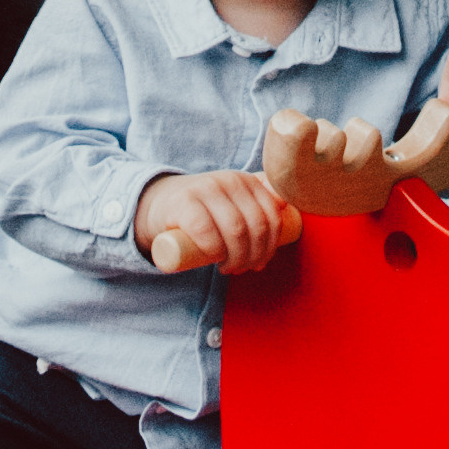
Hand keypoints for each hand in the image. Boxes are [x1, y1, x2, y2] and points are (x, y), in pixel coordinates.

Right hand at [136, 170, 301, 276]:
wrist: (161, 205)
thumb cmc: (205, 210)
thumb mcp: (234, 201)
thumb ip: (259, 200)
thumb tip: (287, 207)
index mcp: (247, 180)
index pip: (272, 216)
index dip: (271, 246)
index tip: (260, 262)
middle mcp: (229, 180)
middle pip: (257, 226)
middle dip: (254, 256)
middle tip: (242, 268)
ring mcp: (206, 189)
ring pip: (236, 230)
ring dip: (237, 258)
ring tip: (229, 267)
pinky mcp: (184, 203)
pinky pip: (207, 231)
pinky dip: (214, 250)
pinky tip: (212, 257)